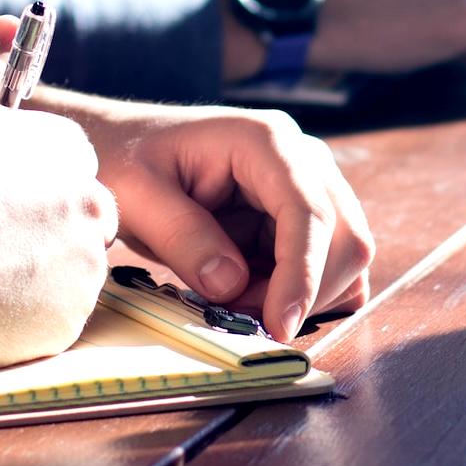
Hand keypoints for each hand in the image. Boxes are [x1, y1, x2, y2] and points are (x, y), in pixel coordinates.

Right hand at [0, 17, 118, 371]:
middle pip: (82, 218)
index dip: (30, 186)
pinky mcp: (69, 320)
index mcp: (67, 150)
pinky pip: (55, 317)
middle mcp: (89, 202)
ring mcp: (84, 264)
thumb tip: (9, 22)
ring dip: (35, 273)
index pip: (72, 166)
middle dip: (43, 230)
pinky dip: (26, 317)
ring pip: (71, 270)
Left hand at [34, 96, 373, 341]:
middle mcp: (301, 158)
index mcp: (265, 141)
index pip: (309, 211)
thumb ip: (184, 237)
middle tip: (243, 319)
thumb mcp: (137, 195)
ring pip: (344, 255)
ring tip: (236, 302)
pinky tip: (254, 295)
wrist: (119, 145)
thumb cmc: (124, 158)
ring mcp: (307, 185)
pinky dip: (301, 292)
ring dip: (302, 295)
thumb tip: (232, 285)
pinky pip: (326, 264)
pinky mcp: (299, 215)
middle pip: (346, 236)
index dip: (302, 274)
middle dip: (306, 292)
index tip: (278, 325)